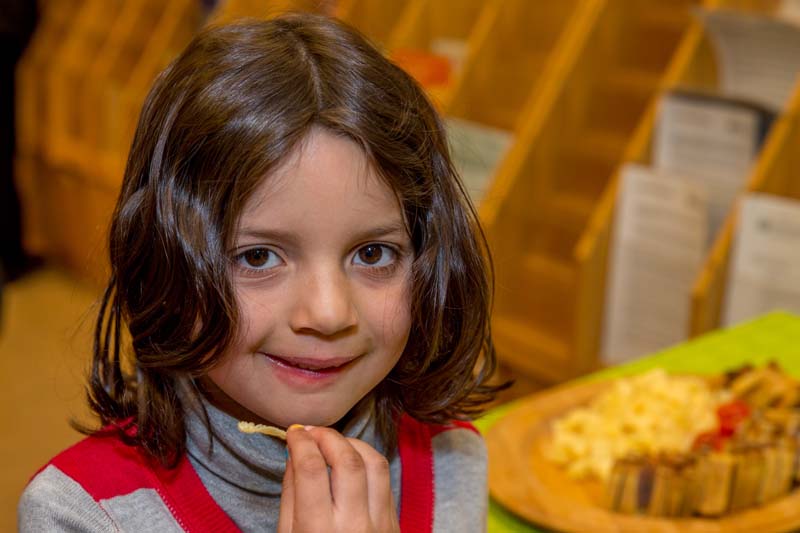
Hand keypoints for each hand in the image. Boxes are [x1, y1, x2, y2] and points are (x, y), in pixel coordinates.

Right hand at [278, 425, 399, 532]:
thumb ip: (292, 496)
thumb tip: (296, 455)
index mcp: (318, 531)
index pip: (311, 469)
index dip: (301, 442)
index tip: (293, 433)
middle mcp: (353, 526)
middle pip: (347, 460)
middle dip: (327, 436)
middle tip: (311, 431)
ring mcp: (379, 525)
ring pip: (374, 463)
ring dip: (352, 443)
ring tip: (333, 442)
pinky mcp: (394, 525)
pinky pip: (385, 480)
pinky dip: (368, 461)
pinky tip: (351, 461)